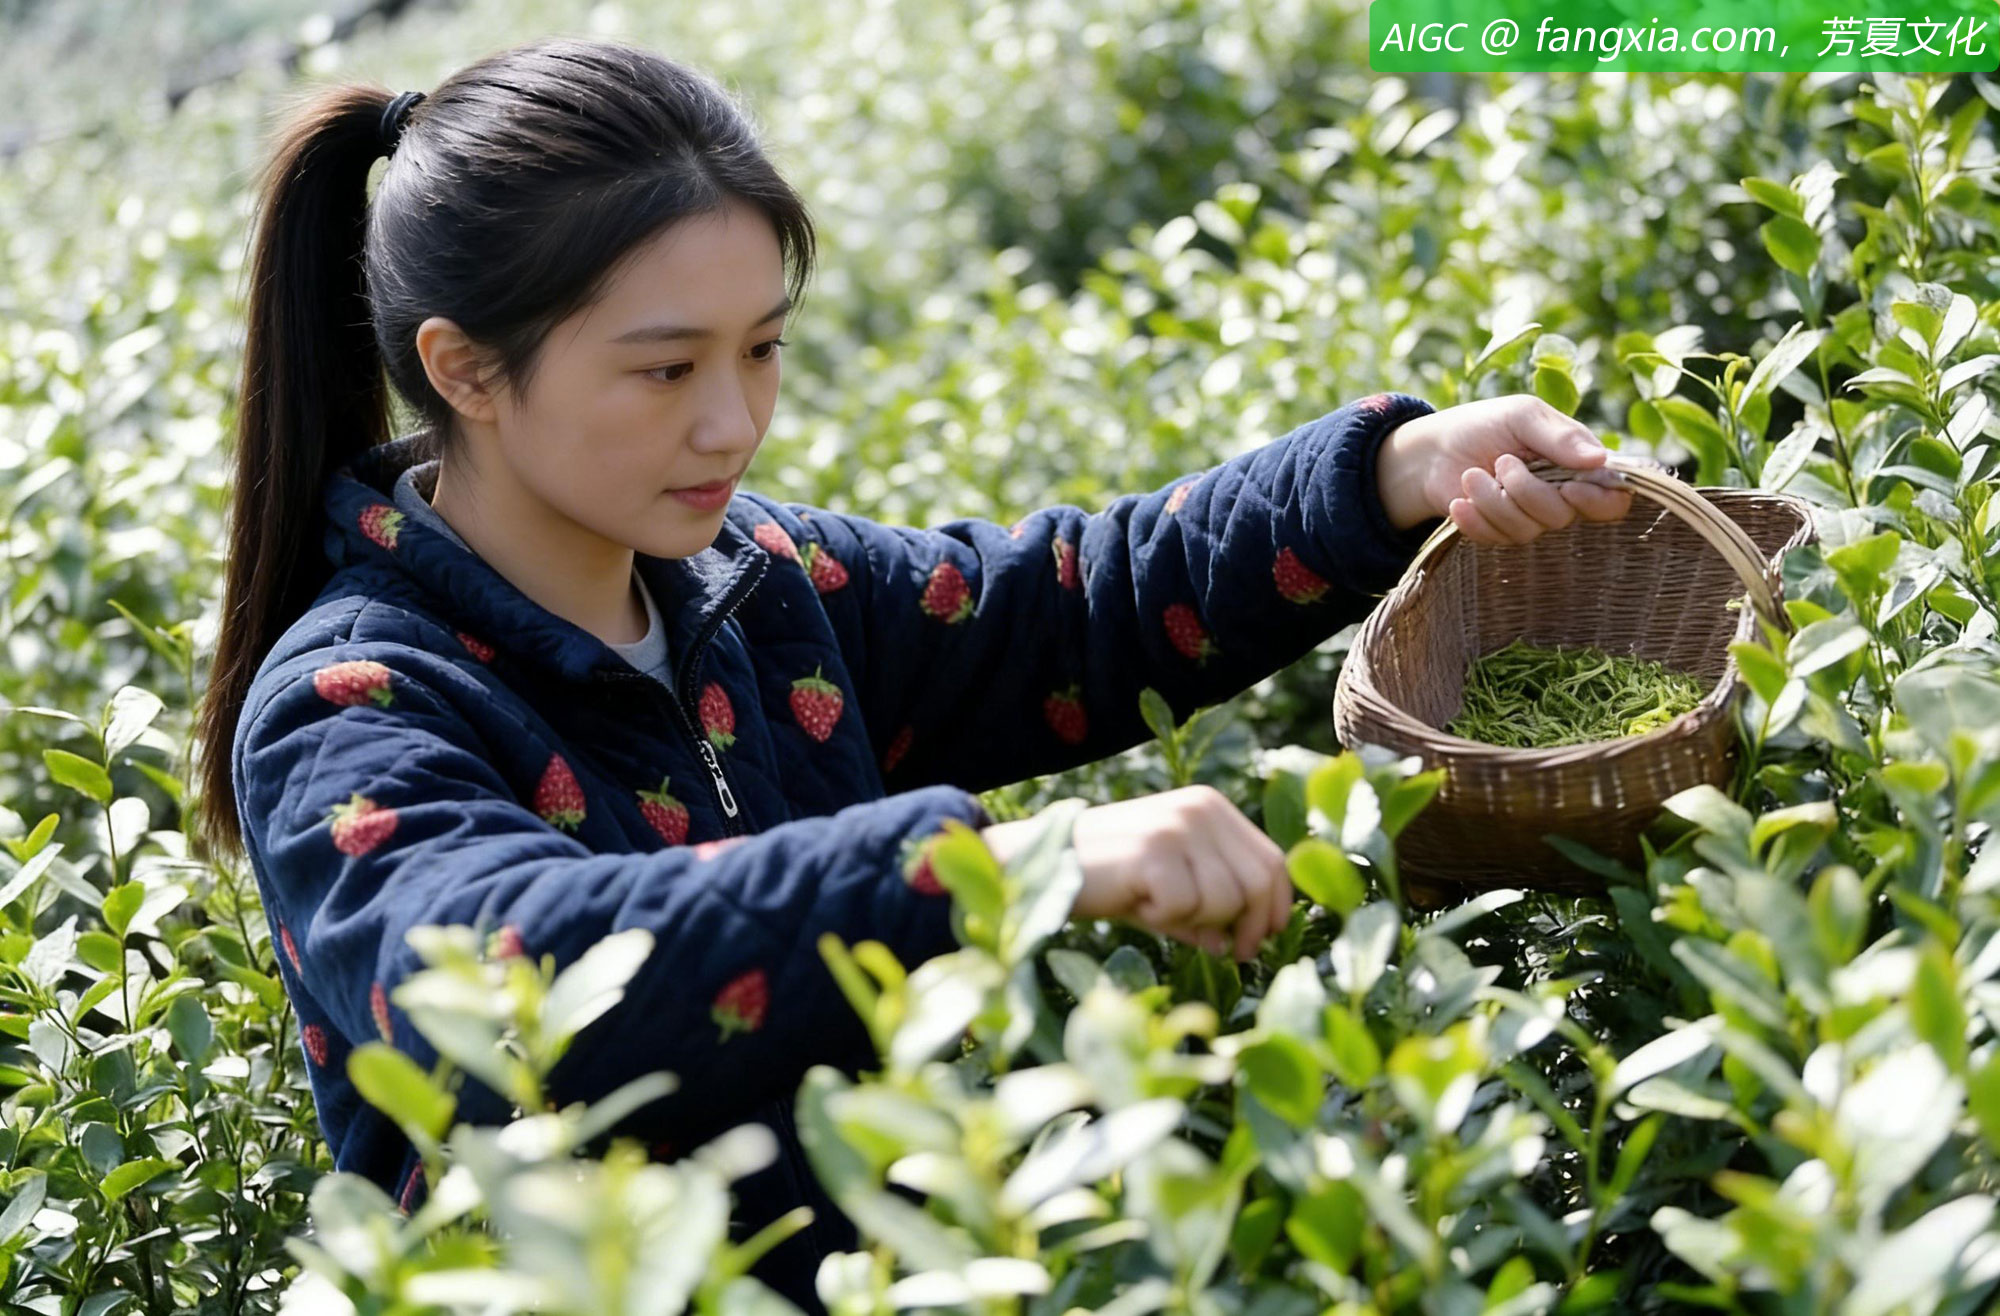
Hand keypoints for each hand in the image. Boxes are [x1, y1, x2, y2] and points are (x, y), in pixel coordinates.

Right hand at [981, 786, 1292, 961]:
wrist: (1044, 863)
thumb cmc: (1112, 880)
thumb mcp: (1171, 889)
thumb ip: (1212, 909)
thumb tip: (1242, 945)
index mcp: (1211, 807)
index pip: (1273, 861)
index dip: (1274, 908)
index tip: (1258, 941)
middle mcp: (1201, 808)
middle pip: (1259, 881)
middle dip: (1248, 927)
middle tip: (1224, 951)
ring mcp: (1178, 825)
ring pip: (1225, 900)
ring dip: (1195, 922)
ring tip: (1156, 907)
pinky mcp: (1154, 849)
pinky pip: (1185, 907)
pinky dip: (1163, 920)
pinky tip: (1135, 901)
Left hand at [1374, 394, 1635, 544]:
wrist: (1432, 449)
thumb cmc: (1484, 425)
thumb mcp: (1522, 416)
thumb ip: (1561, 436)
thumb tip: (1601, 459)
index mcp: (1578, 465)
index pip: (1612, 499)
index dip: (1598, 501)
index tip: (1570, 487)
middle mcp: (1560, 496)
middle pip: (1562, 515)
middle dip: (1526, 490)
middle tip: (1501, 461)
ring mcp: (1529, 518)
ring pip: (1527, 530)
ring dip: (1493, 501)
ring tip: (1471, 474)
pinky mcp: (1499, 533)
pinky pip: (1496, 540)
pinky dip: (1474, 520)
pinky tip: (1459, 502)